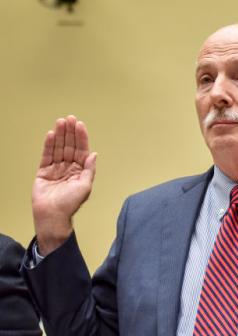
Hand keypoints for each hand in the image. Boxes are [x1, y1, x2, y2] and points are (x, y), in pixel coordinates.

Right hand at [32, 115, 96, 254]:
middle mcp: (69, 168)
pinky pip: (47, 155)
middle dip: (70, 132)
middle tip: (70, 119)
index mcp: (80, 171)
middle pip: (70, 146)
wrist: (52, 214)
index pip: (81, 150)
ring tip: (61, 122)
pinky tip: (51, 134)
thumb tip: (94, 154)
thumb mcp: (85, 186)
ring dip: (60, 135)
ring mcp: (56, 168)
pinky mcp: (44, 171)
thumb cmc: (70, 204)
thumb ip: (89, 169)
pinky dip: (49, 145)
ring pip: (58, 148)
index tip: (80, 125)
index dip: (81, 138)